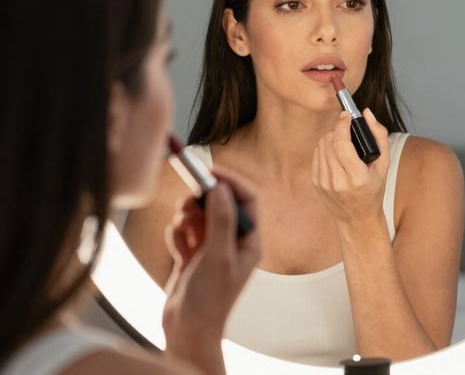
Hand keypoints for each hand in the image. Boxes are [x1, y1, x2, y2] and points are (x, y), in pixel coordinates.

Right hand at [161, 167, 259, 367]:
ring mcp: (212, 247)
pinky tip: (178, 250)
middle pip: (219, 203)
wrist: (187, 330)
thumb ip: (220, 220)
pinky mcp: (193, 254)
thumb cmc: (209, 299)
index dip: (231, 182)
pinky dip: (178, 235)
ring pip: (199, 214)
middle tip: (187, 204)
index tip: (210, 172)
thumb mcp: (217, 256)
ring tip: (182, 229)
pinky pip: (184, 230)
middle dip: (202, 201)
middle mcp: (233, 241)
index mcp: (249, 241)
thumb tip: (222, 188)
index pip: (247, 199)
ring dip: (187, 217)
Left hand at [312, 108, 389, 225]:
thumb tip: (367, 113)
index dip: (342, 124)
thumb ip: (379, 135)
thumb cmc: (373, 190)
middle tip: (348, 129)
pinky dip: (326, 148)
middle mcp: (337, 182)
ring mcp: (324, 183)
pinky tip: (336, 153)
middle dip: (339, 130)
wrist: (357, 219)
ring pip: (321, 145)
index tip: (347, 115)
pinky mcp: (315, 182)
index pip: (342, 144)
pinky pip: (317, 154)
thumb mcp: (384, 165)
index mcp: (357, 178)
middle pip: (330, 141)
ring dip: (332, 137)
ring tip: (343, 142)